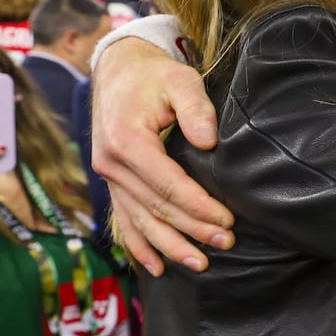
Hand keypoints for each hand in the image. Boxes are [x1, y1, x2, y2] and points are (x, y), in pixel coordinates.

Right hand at [91, 37, 232, 275]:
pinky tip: (156, 267)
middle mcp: (110, 164)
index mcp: (126, 140)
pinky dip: (139, 245)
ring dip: (170, 246)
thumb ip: (196, 108)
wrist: (118, 68)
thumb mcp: (179, 79)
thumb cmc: (153, 74)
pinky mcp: (111, 181)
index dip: (198, 206)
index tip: (227, 220)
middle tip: (226, 244)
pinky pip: (124, 219)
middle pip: (156, 208)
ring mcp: (107, 175)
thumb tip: (209, 142)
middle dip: (192, 230)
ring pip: (141, 220)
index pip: (167, 185)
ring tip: (200, 264)